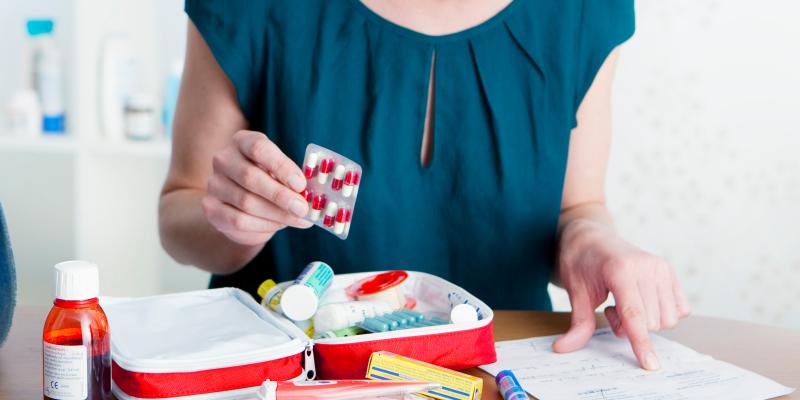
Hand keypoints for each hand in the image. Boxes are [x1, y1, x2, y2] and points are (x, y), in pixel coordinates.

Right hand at [202, 130, 312, 245]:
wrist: (240, 204)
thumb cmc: (268, 181)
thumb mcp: (281, 173)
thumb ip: (293, 180)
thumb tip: (310, 197)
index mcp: (242, 141)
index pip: (259, 148)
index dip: (281, 166)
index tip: (301, 184)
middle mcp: (223, 159)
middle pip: (250, 177)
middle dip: (280, 195)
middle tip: (302, 208)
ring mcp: (214, 184)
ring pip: (246, 202)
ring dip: (277, 214)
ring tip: (299, 219)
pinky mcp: (211, 208)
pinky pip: (238, 220)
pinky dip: (264, 225)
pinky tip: (279, 225)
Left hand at [552, 219, 690, 369]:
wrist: (591, 236)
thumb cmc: (580, 261)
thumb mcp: (574, 291)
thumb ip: (578, 323)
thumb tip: (562, 348)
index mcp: (620, 270)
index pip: (634, 315)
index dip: (641, 343)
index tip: (650, 365)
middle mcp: (646, 267)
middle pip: (651, 323)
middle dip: (630, 327)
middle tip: (610, 309)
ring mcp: (660, 267)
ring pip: (668, 319)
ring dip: (646, 322)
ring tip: (625, 303)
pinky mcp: (669, 270)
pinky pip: (680, 309)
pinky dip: (662, 313)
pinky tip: (642, 301)